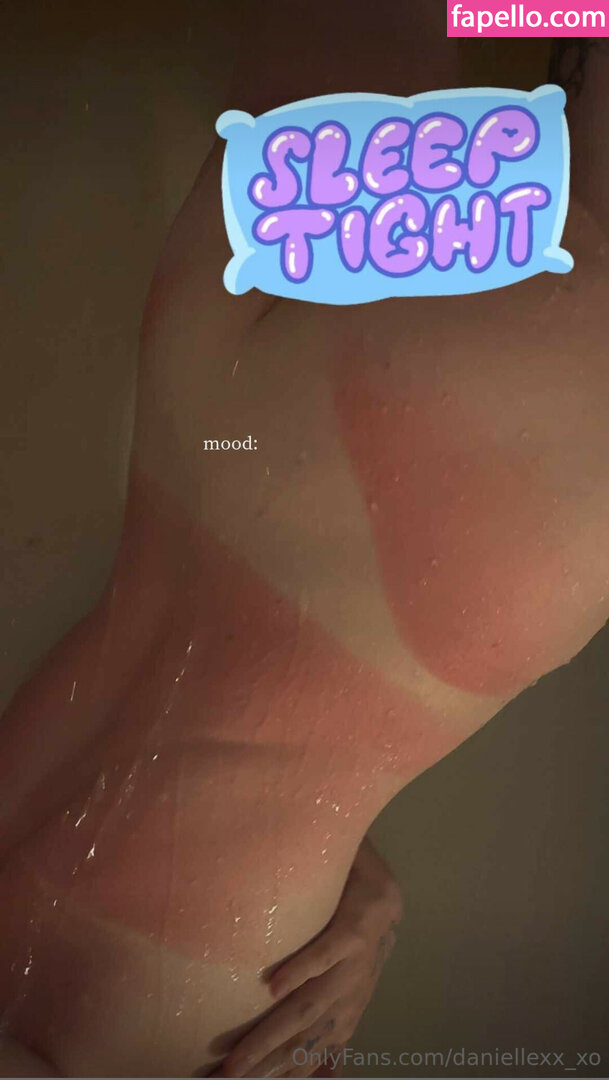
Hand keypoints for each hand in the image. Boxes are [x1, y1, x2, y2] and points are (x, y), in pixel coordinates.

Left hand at [219, 840, 402, 1077]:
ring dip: (281, 1061)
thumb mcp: (346, 853)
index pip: (331, 948)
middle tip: (231, 1066)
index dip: (304, 968)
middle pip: (313, 1005)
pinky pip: (335, 1041)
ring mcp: (358, 992)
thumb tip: (277, 831)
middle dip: (270, 1039)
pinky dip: (317, 1064)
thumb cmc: (354, 867)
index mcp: (359, 922)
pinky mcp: (355, 1006)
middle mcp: (360, 965)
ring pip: (318, 1033)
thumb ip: (318, 854)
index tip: (271, 986)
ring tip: (246, 1079)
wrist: (388, 895)